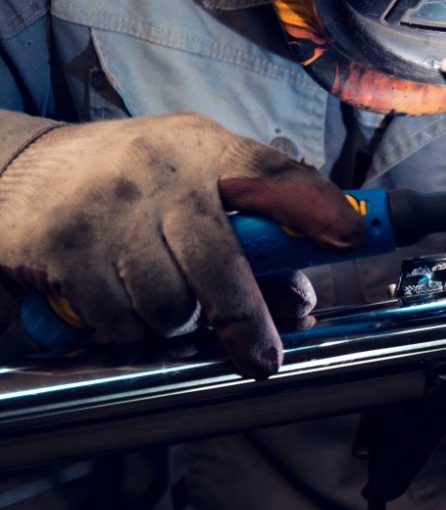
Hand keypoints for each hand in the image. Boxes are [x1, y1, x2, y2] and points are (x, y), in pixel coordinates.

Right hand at [0, 112, 360, 376]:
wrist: (22, 169)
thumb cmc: (132, 185)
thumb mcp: (196, 188)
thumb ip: (253, 239)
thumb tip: (297, 303)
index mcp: (206, 151)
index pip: (270, 172)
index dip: (314, 206)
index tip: (349, 237)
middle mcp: (158, 171)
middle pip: (218, 261)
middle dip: (245, 319)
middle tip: (262, 357)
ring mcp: (108, 207)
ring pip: (170, 303)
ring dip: (174, 318)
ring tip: (159, 291)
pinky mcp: (64, 243)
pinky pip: (120, 318)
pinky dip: (127, 325)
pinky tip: (117, 294)